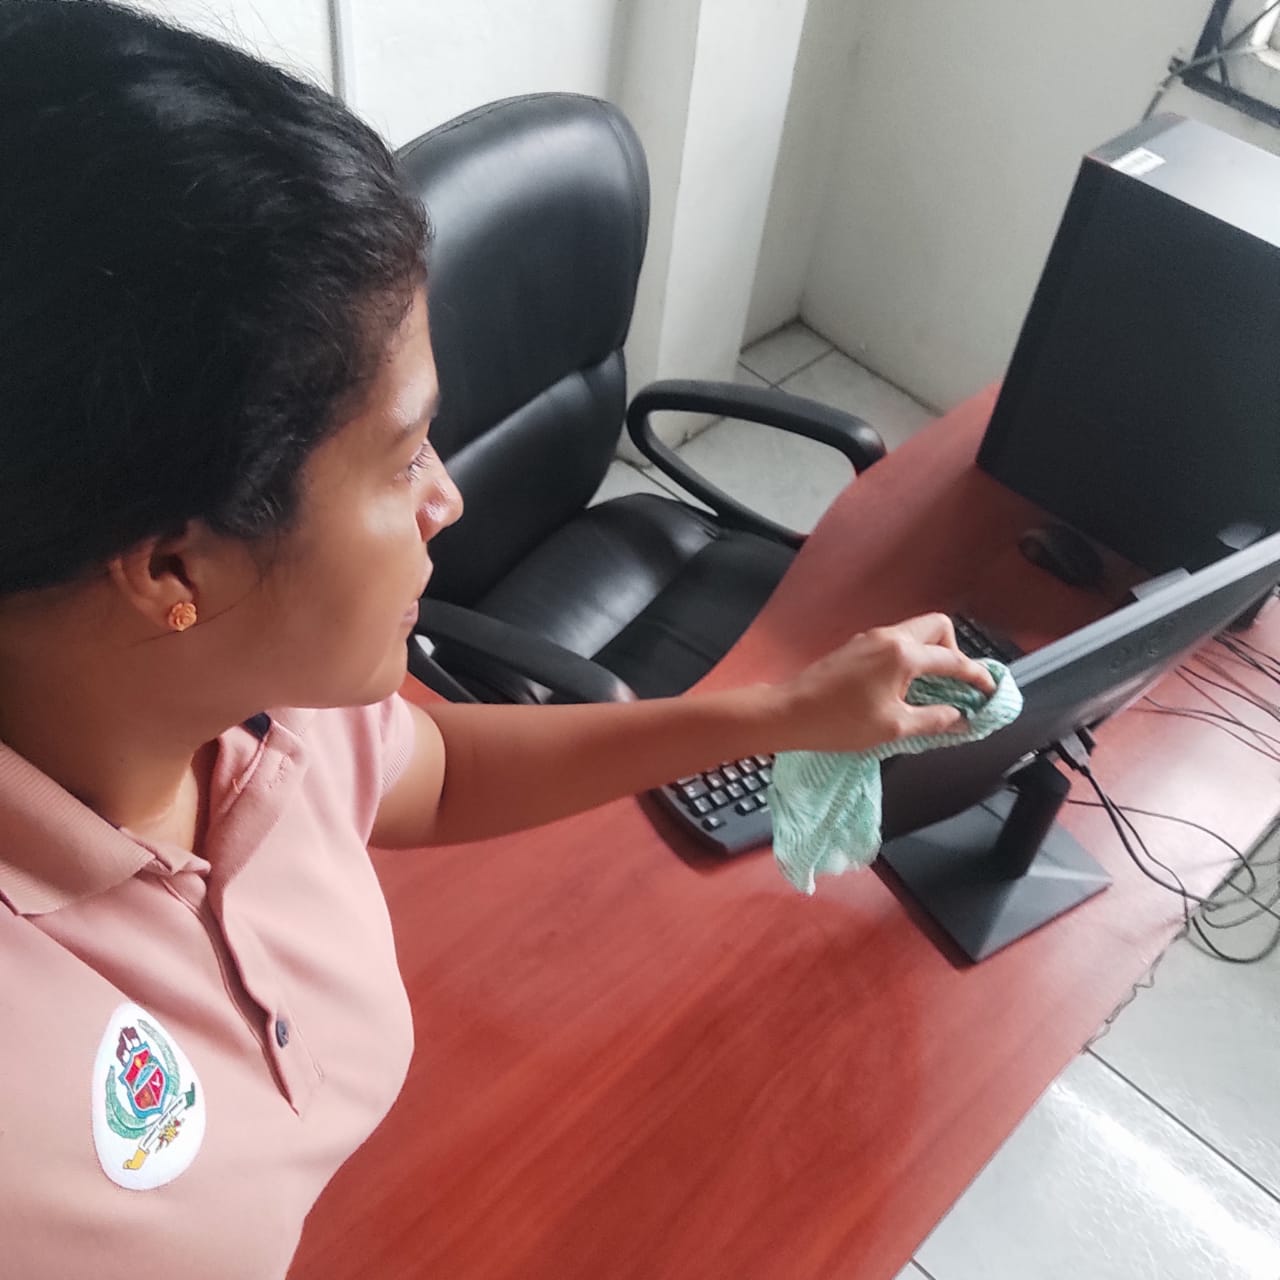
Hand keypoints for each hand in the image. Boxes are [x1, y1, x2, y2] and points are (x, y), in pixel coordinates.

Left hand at [772, 613, 997, 753]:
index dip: (978, 676)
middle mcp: (890, 636)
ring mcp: (870, 637)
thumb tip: (961, 718)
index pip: (953, 660)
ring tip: (933, 688)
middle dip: (955, 651)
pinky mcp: (857, 645)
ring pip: (915, 632)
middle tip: (955, 683)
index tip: (991, 691)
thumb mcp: (894, 727)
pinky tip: (906, 685)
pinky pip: (896, 642)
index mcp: (903, 654)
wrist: (788, 712)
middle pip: (938, 627)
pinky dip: (911, 657)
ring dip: (931, 653)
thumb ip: (934, 720)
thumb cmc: (840, 722)